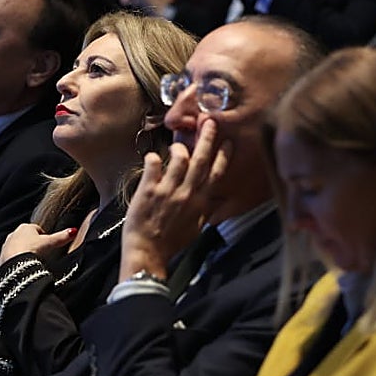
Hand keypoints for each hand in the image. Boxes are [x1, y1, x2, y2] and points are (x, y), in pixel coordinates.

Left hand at [0, 223, 76, 264]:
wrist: (16, 264)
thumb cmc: (32, 250)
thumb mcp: (50, 243)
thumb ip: (62, 237)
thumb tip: (73, 231)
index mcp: (25, 227)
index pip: (36, 229)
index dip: (43, 237)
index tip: (47, 244)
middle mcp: (14, 234)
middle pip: (26, 238)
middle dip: (33, 244)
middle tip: (41, 253)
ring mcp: (7, 246)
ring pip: (18, 247)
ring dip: (24, 252)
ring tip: (32, 261)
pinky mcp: (2, 257)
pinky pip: (11, 257)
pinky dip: (17, 261)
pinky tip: (23, 266)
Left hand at [120, 118, 229, 279]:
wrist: (148, 253)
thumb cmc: (170, 243)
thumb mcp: (195, 228)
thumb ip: (204, 212)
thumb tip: (212, 203)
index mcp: (200, 203)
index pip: (216, 174)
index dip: (223, 156)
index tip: (227, 142)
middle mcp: (187, 194)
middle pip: (201, 160)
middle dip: (207, 138)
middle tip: (209, 122)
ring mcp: (168, 191)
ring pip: (179, 158)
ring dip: (178, 146)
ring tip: (176, 145)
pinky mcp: (149, 190)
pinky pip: (154, 163)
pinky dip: (153, 157)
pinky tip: (152, 157)